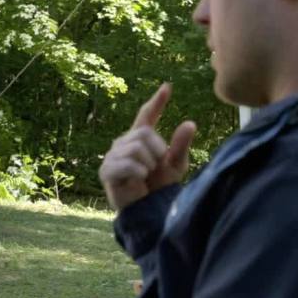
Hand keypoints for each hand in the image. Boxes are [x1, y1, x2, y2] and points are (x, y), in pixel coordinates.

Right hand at [99, 83, 195, 210]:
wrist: (147, 210)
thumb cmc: (159, 187)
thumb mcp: (175, 165)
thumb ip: (180, 145)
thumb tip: (190, 123)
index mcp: (140, 139)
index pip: (146, 115)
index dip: (157, 102)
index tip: (168, 87)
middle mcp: (124, 143)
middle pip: (143, 132)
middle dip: (157, 149)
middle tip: (156, 166)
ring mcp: (113, 155)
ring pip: (136, 147)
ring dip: (148, 164)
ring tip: (146, 175)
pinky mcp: (107, 170)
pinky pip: (127, 163)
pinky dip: (138, 173)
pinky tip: (138, 180)